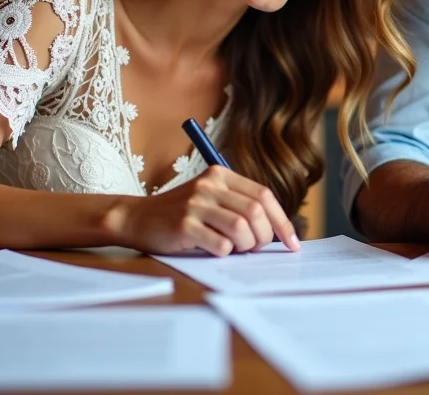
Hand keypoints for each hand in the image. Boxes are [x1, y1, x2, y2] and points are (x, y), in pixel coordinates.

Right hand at [113, 166, 299, 255]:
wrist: (136, 217)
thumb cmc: (179, 213)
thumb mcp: (209, 198)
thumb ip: (238, 205)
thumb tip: (276, 230)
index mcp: (220, 174)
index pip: (264, 195)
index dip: (282, 221)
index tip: (293, 242)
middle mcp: (209, 185)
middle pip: (255, 212)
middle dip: (265, 236)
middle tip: (257, 249)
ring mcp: (195, 204)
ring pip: (241, 228)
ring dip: (246, 246)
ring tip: (237, 249)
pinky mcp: (183, 225)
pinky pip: (220, 244)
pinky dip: (225, 253)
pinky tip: (215, 250)